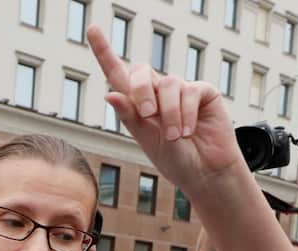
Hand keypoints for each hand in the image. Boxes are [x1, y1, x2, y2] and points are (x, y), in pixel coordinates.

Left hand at [88, 25, 243, 194]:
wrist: (206, 174)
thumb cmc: (176, 161)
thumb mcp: (148, 141)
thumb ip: (131, 117)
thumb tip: (110, 93)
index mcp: (138, 106)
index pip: (118, 74)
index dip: (104, 51)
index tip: (92, 29)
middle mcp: (158, 93)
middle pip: (141, 71)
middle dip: (141, 90)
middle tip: (148, 114)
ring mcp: (180, 91)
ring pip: (168, 83)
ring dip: (169, 113)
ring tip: (177, 137)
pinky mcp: (202, 92)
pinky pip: (189, 91)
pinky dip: (186, 113)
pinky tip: (190, 131)